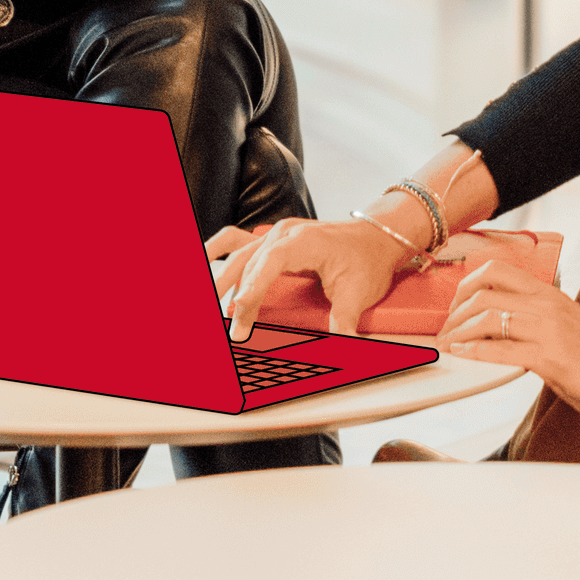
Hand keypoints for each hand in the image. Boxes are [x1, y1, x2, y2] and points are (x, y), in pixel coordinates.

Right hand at [207, 217, 412, 340]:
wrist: (377, 237)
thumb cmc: (367, 259)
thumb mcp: (358, 292)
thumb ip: (344, 320)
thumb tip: (342, 346)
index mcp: (305, 241)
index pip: (271, 262)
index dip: (252, 286)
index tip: (240, 311)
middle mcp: (285, 233)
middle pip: (250, 263)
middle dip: (235, 295)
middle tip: (229, 327)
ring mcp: (277, 234)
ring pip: (239, 255)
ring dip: (221, 279)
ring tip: (206, 302)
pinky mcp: (273, 240)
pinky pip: (237, 242)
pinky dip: (218, 253)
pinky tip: (202, 265)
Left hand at [437, 256, 579, 428]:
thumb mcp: (568, 326)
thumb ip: (539, 320)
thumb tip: (506, 326)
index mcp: (550, 294)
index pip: (496, 270)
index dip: (465, 284)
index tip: (454, 305)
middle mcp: (546, 305)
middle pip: (483, 288)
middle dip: (454, 309)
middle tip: (445, 329)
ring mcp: (548, 330)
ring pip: (486, 315)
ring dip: (458, 332)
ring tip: (449, 346)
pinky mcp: (552, 358)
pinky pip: (501, 349)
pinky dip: (474, 352)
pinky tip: (463, 357)